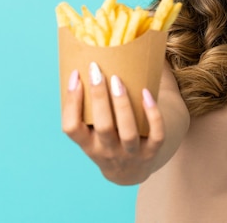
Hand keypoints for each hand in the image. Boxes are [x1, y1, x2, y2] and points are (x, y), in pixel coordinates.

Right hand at [61, 62, 164, 184]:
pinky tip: (147, 93)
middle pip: (102, 126)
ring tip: (118, 79)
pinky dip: (153, 114)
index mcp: (88, 145)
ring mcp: (130, 154)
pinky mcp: (151, 153)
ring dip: (122, 104)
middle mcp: (107, 152)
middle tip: (96, 69)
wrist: (129, 173)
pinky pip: (156, 134)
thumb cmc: (108, 140)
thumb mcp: (92, 133)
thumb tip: (90, 54)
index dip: (71, 103)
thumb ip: (90, 105)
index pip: (71, 128)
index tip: (75, 77)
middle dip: (98, 96)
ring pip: (127, 131)